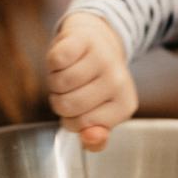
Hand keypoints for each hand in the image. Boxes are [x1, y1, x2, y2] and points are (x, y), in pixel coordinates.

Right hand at [46, 12, 137, 150]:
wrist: (96, 41)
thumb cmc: (94, 83)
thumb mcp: (99, 115)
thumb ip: (95, 138)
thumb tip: (89, 137)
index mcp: (124, 105)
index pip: (80, 125)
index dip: (71, 119)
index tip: (81, 107)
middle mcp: (118, 81)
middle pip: (67, 105)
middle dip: (60, 100)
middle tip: (71, 89)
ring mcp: (103, 58)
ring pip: (59, 83)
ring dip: (54, 81)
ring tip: (67, 73)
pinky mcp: (85, 39)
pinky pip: (55, 61)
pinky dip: (52, 63)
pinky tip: (65, 59)